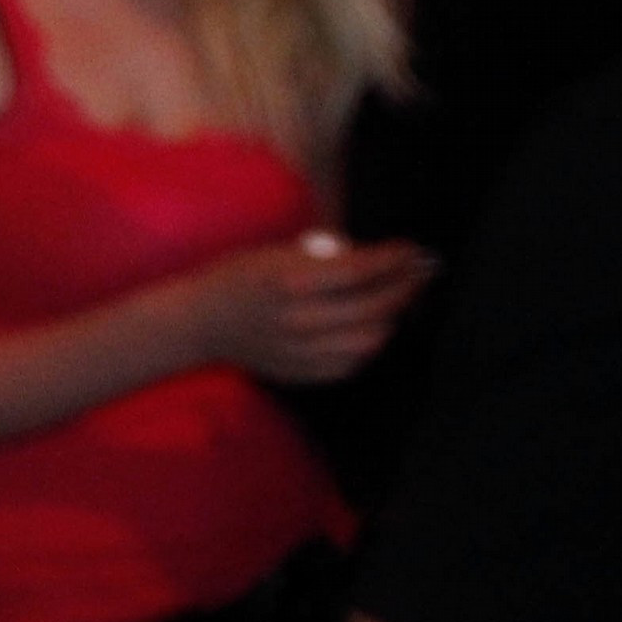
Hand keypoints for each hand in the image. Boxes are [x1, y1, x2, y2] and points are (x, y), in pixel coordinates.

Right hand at [186, 233, 428, 386]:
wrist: (201, 322)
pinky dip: (370, 343)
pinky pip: (354, 361)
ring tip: (400, 300)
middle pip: (376, 305)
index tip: (414, 251)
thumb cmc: (239, 278)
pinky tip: (373, 327)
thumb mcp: (277, 254)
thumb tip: (380, 261)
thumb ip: (326, 259)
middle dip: (406, 286)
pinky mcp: (305, 371)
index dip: (396, 259)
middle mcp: (301, 318)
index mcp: (291, 280)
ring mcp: (304, 350)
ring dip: (394, 317)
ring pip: (373, 338)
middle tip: (420, 273)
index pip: (362, 269)